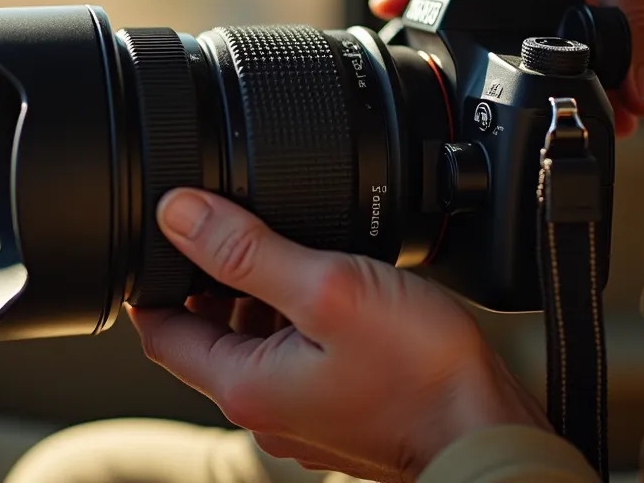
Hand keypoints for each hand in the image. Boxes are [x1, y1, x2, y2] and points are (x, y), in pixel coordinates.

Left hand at [129, 189, 550, 482]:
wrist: (488, 428)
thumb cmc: (422, 373)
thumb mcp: (327, 289)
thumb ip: (246, 251)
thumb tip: (179, 215)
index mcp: (244, 385)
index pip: (159, 332)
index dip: (154, 281)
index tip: (162, 239)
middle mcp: (265, 411)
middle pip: (208, 337)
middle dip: (214, 285)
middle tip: (242, 235)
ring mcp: (303, 417)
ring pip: (257, 347)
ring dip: (263, 302)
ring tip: (302, 260)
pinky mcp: (339, 413)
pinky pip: (298, 362)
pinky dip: (303, 326)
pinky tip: (340, 298)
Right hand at [369, 0, 643, 137]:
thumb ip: (629, 19)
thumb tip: (640, 92)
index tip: (391, 26)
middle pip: (476, 0)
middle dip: (485, 49)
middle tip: (487, 92)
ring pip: (529, 19)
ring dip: (544, 56)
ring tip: (560, 102)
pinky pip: (575, 20)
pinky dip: (587, 51)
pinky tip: (603, 83)